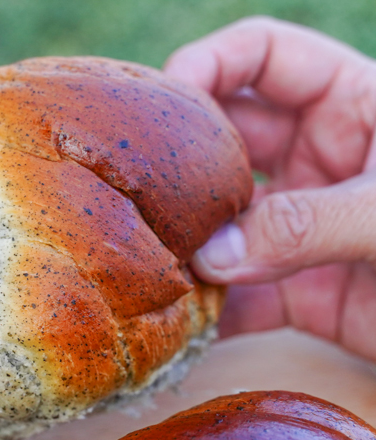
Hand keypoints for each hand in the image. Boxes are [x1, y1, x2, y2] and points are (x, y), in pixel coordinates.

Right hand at [164, 16, 375, 359]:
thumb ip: (309, 224)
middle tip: (143, 198)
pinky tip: (179, 327)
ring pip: (222, 224)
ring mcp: (304, 228)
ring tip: (150, 266)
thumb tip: (209, 257)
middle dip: (183, 166)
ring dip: (187, 245)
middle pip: (225, 142)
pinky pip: (239, 296)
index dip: (207, 65)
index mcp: (354, 105)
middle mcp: (319, 160)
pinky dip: (210, 312)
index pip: (262, 56)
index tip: (162, 104)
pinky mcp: (302, 294)